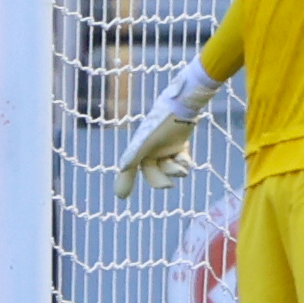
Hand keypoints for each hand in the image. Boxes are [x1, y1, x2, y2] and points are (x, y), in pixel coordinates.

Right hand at [111, 60, 224, 199]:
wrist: (180, 105)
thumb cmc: (160, 124)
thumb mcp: (142, 146)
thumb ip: (130, 167)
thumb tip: (118, 195)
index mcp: (138, 149)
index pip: (130, 170)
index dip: (125, 183)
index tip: (121, 197)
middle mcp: (150, 149)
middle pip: (154, 175)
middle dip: (161, 180)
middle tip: (169, 185)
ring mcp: (165, 147)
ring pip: (170, 169)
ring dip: (175, 170)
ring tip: (182, 163)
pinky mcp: (179, 143)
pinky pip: (181, 161)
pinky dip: (184, 162)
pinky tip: (185, 158)